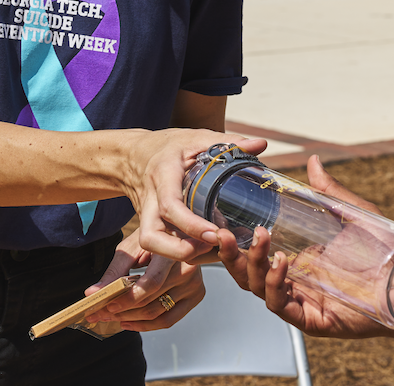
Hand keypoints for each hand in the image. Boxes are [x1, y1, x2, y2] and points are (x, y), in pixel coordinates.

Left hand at [83, 243, 206, 332]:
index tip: (106, 305)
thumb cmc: (152, 236)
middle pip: (152, 303)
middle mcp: (189, 270)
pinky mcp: (196, 295)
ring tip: (113, 318)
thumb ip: (113, 273)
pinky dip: (148, 325)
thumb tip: (92, 293)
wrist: (175, 229)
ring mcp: (195, 284)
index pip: (151, 284)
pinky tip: (130, 322)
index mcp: (173, 253)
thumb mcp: (131, 249)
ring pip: (159, 315)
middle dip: (122, 312)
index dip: (127, 299)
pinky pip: (170, 319)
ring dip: (132, 320)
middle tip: (100, 315)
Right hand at [122, 130, 267, 260]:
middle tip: (210, 248)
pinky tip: (207, 249)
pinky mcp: (151, 224)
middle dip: (178, 251)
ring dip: (179, 255)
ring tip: (211, 250)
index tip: (215, 233)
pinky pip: (161, 245)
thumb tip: (261, 144)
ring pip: (152, 245)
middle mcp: (150, 200)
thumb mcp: (196, 138)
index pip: (170, 206)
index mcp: (163, 176)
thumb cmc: (167, 146)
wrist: (132, 156)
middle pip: (151, 237)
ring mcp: (147, 216)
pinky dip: (181, 252)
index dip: (190, 224)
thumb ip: (227, 142)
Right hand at [216, 154, 389, 337]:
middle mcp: (296, 282)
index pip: (255, 254)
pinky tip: (281, 264)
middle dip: (231, 256)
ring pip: (259, 290)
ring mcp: (303, 301)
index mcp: (300, 259)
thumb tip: (313, 160)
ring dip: (252, 265)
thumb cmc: (387, 251)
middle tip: (222, 235)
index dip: (235, 242)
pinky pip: (282, 306)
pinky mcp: (313, 319)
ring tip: (260, 240)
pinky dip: (275, 285)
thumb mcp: (353, 214)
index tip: (221, 223)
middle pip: (248, 274)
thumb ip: (329, 192)